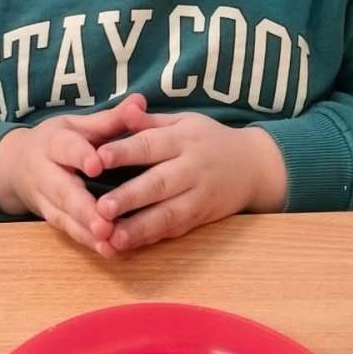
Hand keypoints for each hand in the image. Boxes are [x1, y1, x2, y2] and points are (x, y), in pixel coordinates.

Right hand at [0, 94, 146, 254]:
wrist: (16, 165)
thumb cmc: (59, 141)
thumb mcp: (80, 125)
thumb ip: (111, 118)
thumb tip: (140, 102)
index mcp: (53, 142)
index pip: (66, 148)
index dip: (79, 156)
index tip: (96, 164)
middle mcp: (45, 172)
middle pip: (62, 190)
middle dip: (83, 208)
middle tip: (104, 223)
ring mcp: (45, 198)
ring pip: (64, 216)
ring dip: (87, 232)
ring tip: (110, 243)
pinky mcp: (50, 217)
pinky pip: (68, 231)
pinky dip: (88, 243)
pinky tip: (109, 252)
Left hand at [94, 110, 286, 251]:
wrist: (254, 166)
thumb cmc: (208, 139)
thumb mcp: (183, 122)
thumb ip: (150, 121)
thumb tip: (126, 108)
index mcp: (183, 138)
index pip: (151, 144)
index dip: (124, 152)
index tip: (98, 159)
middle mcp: (192, 168)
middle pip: (158, 183)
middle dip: (129, 197)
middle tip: (101, 208)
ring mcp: (199, 196)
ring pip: (168, 213)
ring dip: (140, 228)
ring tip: (114, 238)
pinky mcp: (201, 217)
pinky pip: (175, 229)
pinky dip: (152, 238)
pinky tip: (129, 245)